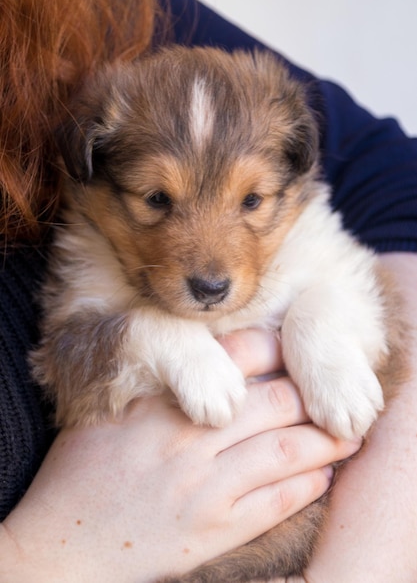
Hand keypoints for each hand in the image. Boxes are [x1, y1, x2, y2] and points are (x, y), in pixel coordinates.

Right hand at [0, 330, 358, 582]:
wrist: (64, 544)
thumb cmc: (83, 472)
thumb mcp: (113, 412)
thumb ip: (160, 383)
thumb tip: (212, 357)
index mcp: (163, 406)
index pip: (235, 360)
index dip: (274, 349)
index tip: (291, 346)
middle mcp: (189, 443)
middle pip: (272, 403)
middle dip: (309, 392)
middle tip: (330, 389)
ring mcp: (205, 489)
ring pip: (283, 452)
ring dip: (322, 439)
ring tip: (344, 431)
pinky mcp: (213, 531)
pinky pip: (273, 504)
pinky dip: (305, 486)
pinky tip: (322, 472)